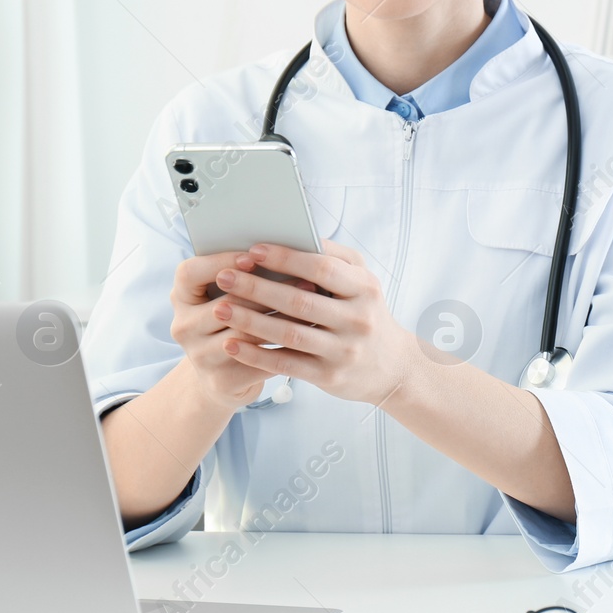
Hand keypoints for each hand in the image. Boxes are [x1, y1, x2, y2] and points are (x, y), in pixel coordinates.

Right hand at [169, 249, 322, 410]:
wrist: (225, 374)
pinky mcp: (220, 380)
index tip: (253, 256)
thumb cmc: (237, 319)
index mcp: (181, 296)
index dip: (220, 262)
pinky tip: (308, 333)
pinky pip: (258, 360)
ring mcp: (199, 356)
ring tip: (314, 305)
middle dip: (269, 290)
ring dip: (284, 318)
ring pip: (246, 332)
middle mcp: (183, 326)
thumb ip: (247, 272)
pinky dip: (285, 346)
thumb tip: (288, 246)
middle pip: (226, 303)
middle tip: (307, 279)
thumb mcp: (231, 293)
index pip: (190, 272)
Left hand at [215, 238, 415, 406]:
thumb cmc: (367, 314)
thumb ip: (334, 259)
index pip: (322, 269)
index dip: (286, 259)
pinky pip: (286, 364)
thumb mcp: (363, 282)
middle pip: (300, 301)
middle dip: (258, 287)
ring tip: (220, 307)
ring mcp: (344, 350)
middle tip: (225, 276)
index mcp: (364, 288)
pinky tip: (231, 343)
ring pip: (289, 334)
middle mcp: (357, 319)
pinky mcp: (329, 377)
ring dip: (250, 320)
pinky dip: (256, 354)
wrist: (391, 367)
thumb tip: (295, 236)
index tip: (253, 250)